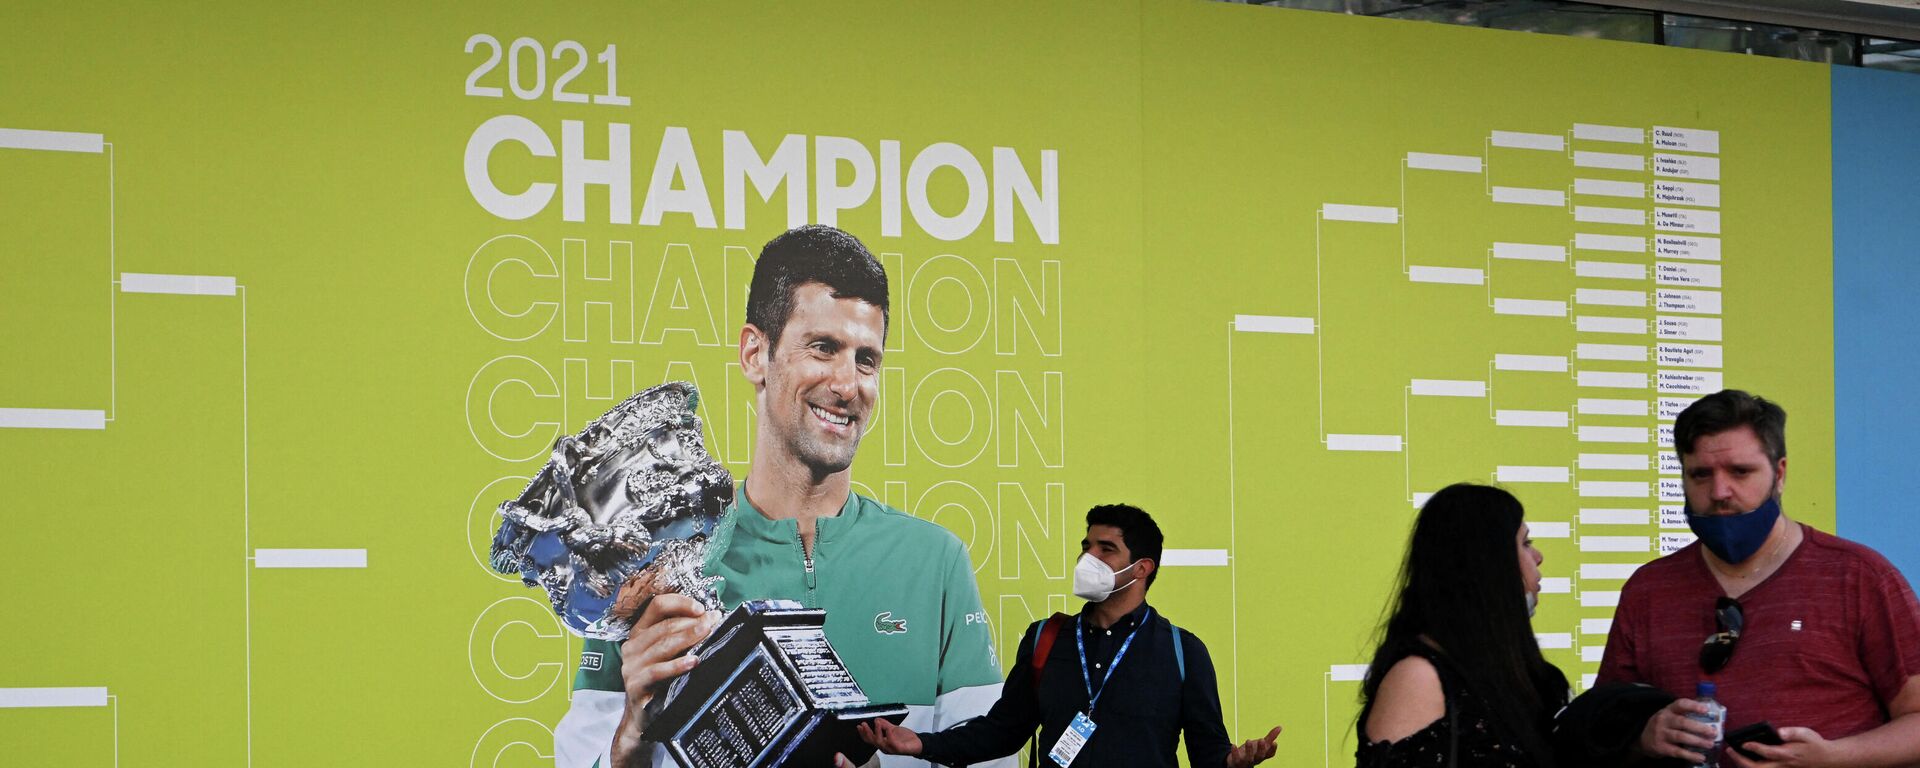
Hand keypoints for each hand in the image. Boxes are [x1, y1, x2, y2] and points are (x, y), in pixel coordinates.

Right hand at [608, 594, 720, 766]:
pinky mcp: (636, 685)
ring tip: (707, 633)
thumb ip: (682, 636)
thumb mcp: (667, 655)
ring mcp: (632, 666)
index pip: (657, 606)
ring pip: (663, 645)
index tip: (701, 608)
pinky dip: (676, 665)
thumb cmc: (660, 681)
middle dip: (692, 622)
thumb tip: (712, 619)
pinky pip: (657, 671)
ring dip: (687, 638)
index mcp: (640, 632)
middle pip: (664, 626)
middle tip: (713, 622)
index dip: (680, 603)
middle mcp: (633, 646)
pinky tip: (693, 662)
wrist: (643, 716)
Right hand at [855, 717, 924, 755]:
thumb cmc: (906, 738)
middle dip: (867, 732)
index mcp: (883, 742)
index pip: (870, 739)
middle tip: (864, 724)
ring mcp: (891, 749)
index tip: (859, 726)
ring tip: (877, 723)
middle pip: (872, 741)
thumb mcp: (893, 729)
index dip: (863, 733)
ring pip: (880, 742)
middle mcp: (885, 747)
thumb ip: (885, 724)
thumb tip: (877, 719)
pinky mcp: (898, 749)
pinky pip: (892, 743)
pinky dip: (889, 736)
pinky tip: (888, 729)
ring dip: (877, 732)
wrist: (918, 743)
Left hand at [1225, 725, 1282, 767]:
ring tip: (1248, 740)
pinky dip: (1235, 752)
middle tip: (1261, 740)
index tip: (1275, 742)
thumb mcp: (1262, 744)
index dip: (1272, 749)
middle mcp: (1255, 759)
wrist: (1238, 762)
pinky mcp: (1236, 762)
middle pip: (1260, 756)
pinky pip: (1236, 759)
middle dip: (1261, 749)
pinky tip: (1234, 745)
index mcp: (1262, 755)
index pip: (1270, 754)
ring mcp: (1246, 762)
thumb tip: (1280, 727)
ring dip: (1249, 750)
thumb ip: (1270, 737)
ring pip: (1249, 758)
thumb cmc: (1252, 752)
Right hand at [1634, 698, 1718, 759]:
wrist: (1644, 739)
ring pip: (1681, 737)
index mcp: (1668, 710)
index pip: (1680, 704)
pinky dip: (1690, 755)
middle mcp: (1663, 720)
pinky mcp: (1661, 747)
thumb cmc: (1664, 726)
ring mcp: (1661, 734)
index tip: (1706, 710)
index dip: (1693, 706)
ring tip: (1710, 744)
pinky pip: (1677, 751)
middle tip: (1713, 732)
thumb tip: (1711, 718)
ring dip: (1697, 741)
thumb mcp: (1670, 716)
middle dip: (1699, 727)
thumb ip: (1685, 715)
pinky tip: (1700, 757)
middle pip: (1682, 722)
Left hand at [1721, 726, 1843, 767]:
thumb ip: (1793, 732)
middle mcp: (1783, 764)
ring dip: (1744, 764)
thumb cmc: (1816, 745)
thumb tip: (1779, 732)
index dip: (1755, 748)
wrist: (1827, 759)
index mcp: (1788, 754)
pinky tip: (1744, 758)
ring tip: (1734, 754)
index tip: (1744, 743)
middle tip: (1730, 750)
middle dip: (1741, 761)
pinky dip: (1751, 766)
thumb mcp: (1807, 734)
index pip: (1768, 753)